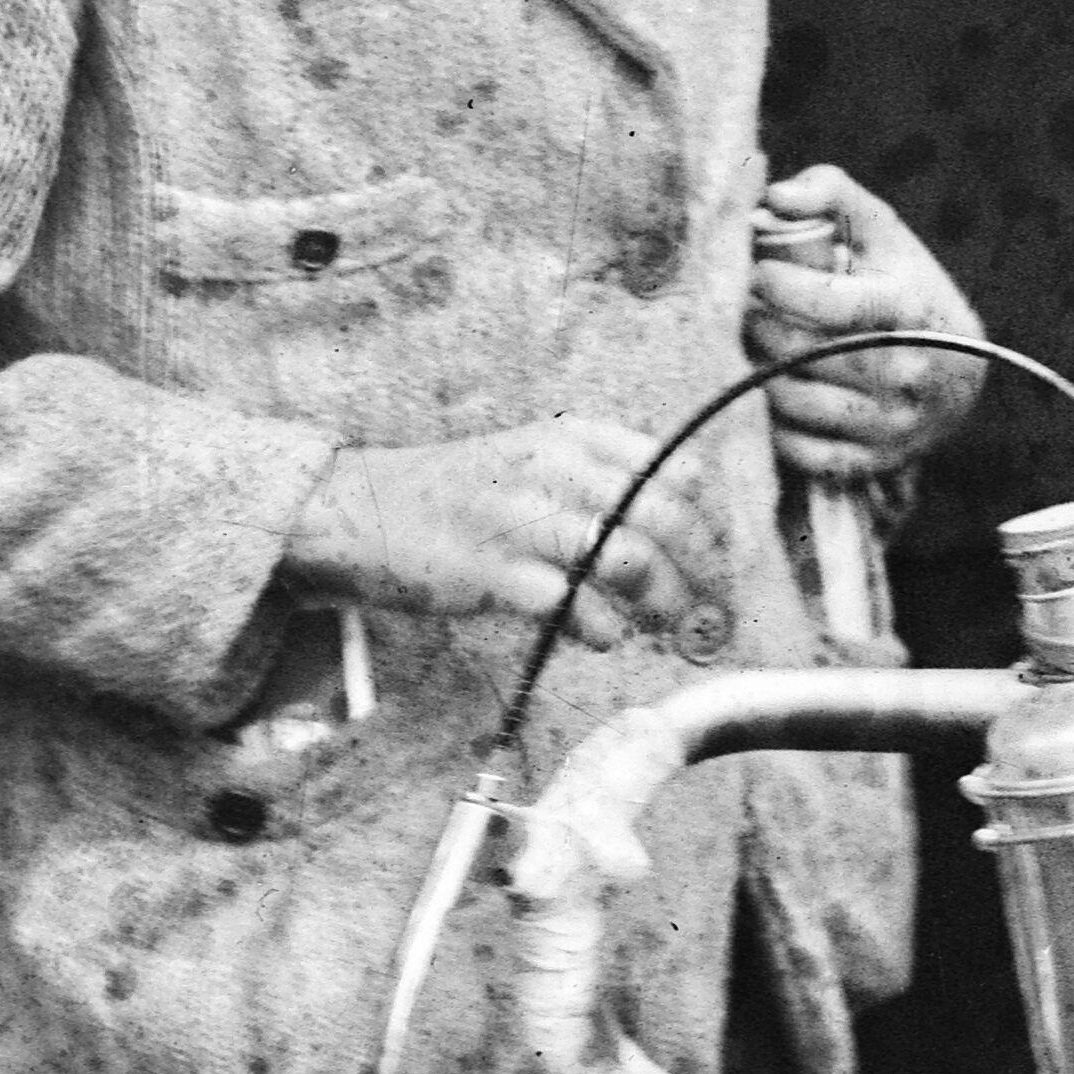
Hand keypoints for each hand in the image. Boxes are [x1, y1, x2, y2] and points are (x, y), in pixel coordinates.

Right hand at [288, 410, 674, 638]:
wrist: (360, 511)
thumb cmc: (458, 496)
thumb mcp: (532, 459)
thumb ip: (601, 475)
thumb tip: (687, 504)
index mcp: (570, 437)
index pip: (673, 470)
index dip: (706, 521)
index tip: (713, 558)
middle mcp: (551, 468)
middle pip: (664, 516)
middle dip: (700, 569)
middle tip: (707, 606)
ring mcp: (521, 519)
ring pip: (629, 559)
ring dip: (659, 603)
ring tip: (658, 624)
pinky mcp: (494, 572)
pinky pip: (575, 606)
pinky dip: (601, 630)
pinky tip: (597, 636)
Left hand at [743, 164, 987, 488]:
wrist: (960, 372)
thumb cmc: (905, 287)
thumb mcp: (881, 230)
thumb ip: (831, 192)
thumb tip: (774, 197)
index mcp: (908, 309)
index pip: (833, 303)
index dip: (782, 286)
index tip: (757, 272)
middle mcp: (905, 370)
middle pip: (803, 353)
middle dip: (759, 326)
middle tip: (742, 309)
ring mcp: (891, 422)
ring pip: (793, 402)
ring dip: (758, 372)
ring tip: (752, 346)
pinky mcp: (874, 460)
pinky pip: (802, 451)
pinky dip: (774, 424)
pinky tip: (770, 391)